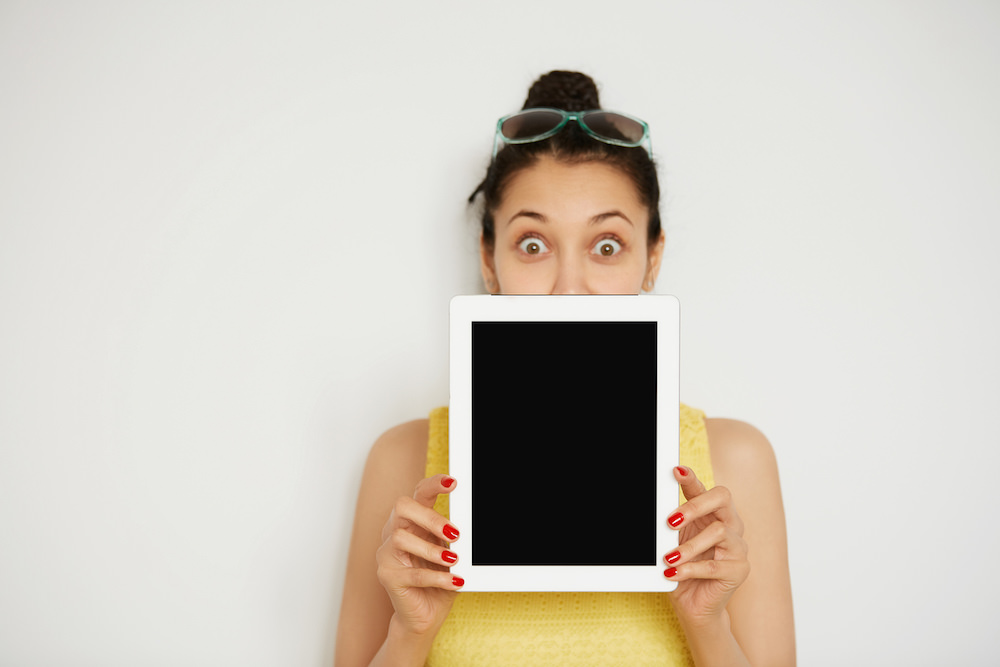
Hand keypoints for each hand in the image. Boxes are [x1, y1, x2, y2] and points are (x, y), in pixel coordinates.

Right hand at [375, 474, 463, 636]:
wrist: (425, 616)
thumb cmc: (438, 580)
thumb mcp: (449, 553)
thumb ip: (451, 538)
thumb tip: (464, 527)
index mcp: (411, 522)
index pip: (417, 495)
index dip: (432, 485)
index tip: (452, 482)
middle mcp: (394, 533)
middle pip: (402, 508)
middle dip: (430, 517)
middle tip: (454, 533)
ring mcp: (387, 554)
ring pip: (402, 538)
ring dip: (432, 550)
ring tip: (454, 561)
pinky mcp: (388, 577)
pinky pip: (413, 573)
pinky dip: (437, 577)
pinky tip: (455, 581)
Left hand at [664, 466, 749, 625]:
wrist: (692, 605)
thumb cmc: (682, 568)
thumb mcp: (673, 541)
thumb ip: (672, 523)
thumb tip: (662, 510)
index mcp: (712, 514)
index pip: (705, 490)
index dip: (692, 479)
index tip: (677, 471)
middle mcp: (730, 525)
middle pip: (723, 498)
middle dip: (695, 505)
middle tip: (671, 520)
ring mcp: (738, 547)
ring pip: (719, 531)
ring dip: (688, 546)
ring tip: (668, 558)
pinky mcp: (740, 570)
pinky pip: (715, 565)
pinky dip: (690, 568)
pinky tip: (673, 573)